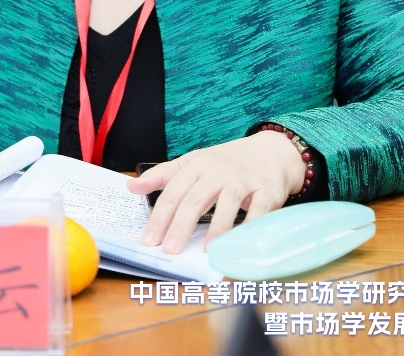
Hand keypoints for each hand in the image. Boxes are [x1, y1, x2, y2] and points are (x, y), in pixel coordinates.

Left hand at [126, 131, 304, 252]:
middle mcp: (219, 170)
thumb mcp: (192, 163)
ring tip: (206, 251)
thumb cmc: (226, 162)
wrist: (272, 151)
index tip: (148, 240)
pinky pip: (260, 208)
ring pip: (228, 201)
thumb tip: (131, 186)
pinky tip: (241, 242)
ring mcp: (244, 179)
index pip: (173, 191)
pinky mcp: (268, 190)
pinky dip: (251, 225)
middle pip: (196, 197)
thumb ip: (162, 175)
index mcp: (197, 164)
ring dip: (217, 226)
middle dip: (181, 225)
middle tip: (169, 250)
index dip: (159, 216)